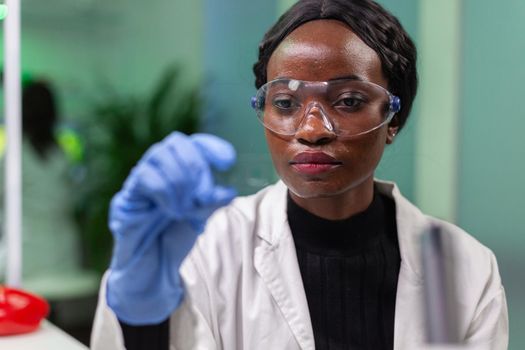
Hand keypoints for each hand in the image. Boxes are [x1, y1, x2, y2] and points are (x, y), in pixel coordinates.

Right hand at [106, 132, 235, 324]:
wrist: (153, 272)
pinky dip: (166, 192)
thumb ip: (212, 202)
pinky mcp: (125, 198)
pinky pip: (144, 178)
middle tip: (206, 194)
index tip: (228, 162)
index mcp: (177, 170)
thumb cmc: (174, 240)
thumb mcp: (201, 217)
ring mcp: (138, 182)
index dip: (211, 146)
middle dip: (197, 165)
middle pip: (176, 142)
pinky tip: (173, 211)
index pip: (192, 143)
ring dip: (181, 181)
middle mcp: (156, 170)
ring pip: (158, 155)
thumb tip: (229, 190)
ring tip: (188, 208)